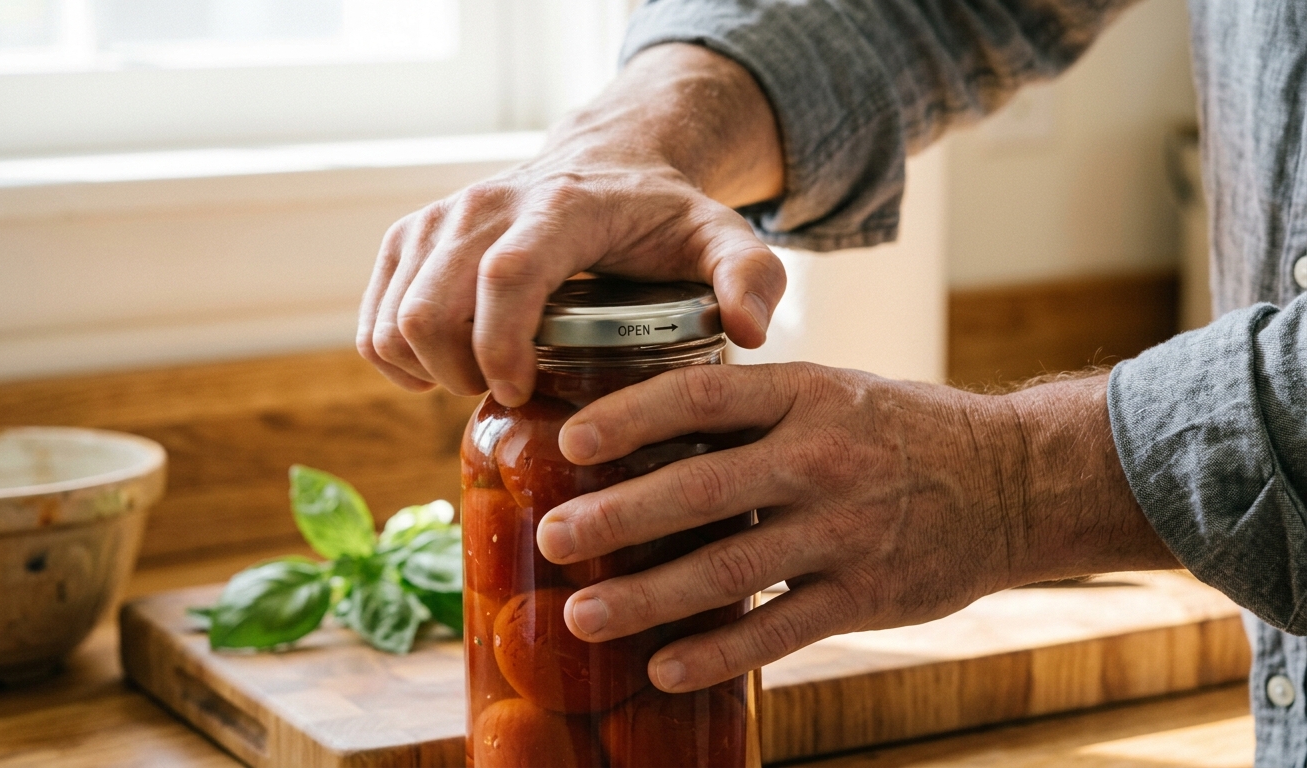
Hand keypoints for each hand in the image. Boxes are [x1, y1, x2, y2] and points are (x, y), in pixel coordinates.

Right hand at [357, 44, 786, 405]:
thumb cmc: (661, 217)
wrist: (605, 164)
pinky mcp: (409, 239)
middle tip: (512, 397)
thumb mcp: (722, 238)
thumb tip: (751, 334)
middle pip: (432, 306)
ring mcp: (439, 220)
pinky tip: (448, 368)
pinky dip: (397, 359)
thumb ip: (752, 276)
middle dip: (462, 374)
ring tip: (487, 382)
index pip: (506, 275)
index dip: (500, 346)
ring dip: (430, 371)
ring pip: (394, 318)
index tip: (519, 394)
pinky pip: (373, 320)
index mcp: (561, 208)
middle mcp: (486, 205)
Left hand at [534, 363, 1177, 691]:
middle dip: (618, 518)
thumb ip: (751, 409)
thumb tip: (646, 424)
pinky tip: (664, 666)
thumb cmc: (900, 431)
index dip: (630, 417)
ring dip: (648, 598)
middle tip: (552, 539)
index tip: (569, 440)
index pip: (703, 397)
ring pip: (730, 570)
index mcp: (806, 396)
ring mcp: (845, 532)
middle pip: (702, 489)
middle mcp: (821, 459)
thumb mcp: (832, 392)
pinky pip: (779, 630)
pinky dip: (718, 653)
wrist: (1013, 482)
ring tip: (583, 617)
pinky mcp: (867, 596)